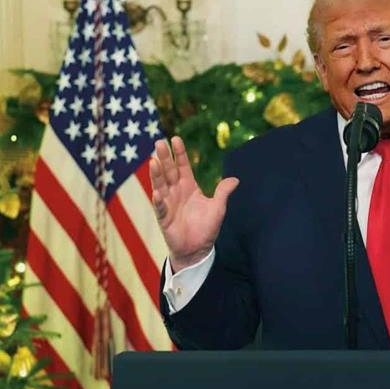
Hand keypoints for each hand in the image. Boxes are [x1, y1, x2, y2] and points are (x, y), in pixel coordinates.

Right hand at [150, 136, 238, 271]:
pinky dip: (159, 200)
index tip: (175, 139)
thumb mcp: (218, 207)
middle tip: (159, 143)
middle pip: (168, 171)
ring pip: (160, 185)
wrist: (197, 249)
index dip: (179, 153)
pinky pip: (160, 207)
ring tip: (153, 161)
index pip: (182, 166)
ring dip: (156, 174)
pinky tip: (157, 192)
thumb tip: (235, 179)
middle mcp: (176, 192)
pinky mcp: (164, 218)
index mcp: (188, 186)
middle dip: (164, 158)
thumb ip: (223, 192)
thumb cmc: (206, 227)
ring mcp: (168, 203)